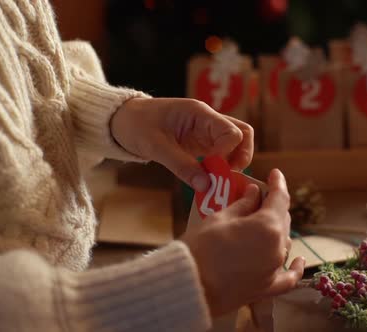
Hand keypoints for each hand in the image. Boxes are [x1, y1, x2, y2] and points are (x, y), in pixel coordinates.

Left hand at [111, 97, 253, 191]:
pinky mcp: (202, 142)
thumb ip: (181, 165)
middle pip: (243, 133)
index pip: (232, 131)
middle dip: (241, 156)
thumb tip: (206, 186)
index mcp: (199, 113)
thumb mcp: (155, 146)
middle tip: (227, 176)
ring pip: (237, 143)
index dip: (227, 153)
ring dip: (234, 161)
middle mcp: (208, 119)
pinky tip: (210, 180)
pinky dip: (221, 167)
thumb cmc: (136, 125)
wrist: (123, 119)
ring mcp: (207, 130)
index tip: (212, 169)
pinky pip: (222, 153)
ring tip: (219, 179)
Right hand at [181, 169, 304, 316]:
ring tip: (264, 223)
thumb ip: (243, 205)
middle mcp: (277, 247)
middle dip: (274, 206)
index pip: (280, 198)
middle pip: (283, 220)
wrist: (190, 286)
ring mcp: (274, 269)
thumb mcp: (220, 218)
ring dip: (277, 230)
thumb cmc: (200, 248)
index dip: (278, 183)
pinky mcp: (267, 287)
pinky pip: (289, 277)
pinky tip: (299, 259)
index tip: (275, 174)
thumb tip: (254, 193)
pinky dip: (295, 267)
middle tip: (260, 197)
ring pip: (284, 242)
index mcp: (267, 226)